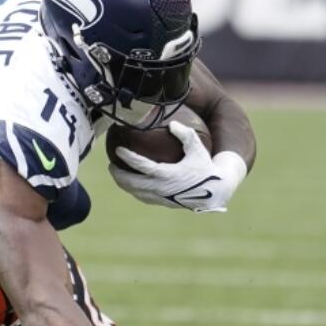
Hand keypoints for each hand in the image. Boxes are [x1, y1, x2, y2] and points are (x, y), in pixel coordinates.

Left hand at [108, 121, 246, 212]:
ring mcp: (161, 197)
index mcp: (168, 175)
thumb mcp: (197, 148)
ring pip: (135, 192)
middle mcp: (162, 188)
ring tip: (116, 173)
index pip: (142, 166)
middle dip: (118, 175)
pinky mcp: (163, 203)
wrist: (214, 191)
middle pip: (132, 183)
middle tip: (111, 164)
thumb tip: (172, 123)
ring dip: (123, 184)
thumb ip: (185, 134)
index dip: (129, 158)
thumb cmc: (205, 166)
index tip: (118, 149)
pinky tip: (130, 182)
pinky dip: (133, 190)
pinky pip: (143, 197)